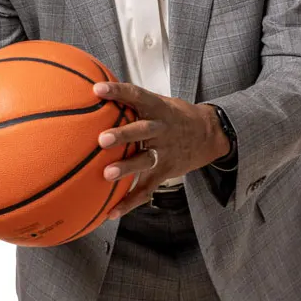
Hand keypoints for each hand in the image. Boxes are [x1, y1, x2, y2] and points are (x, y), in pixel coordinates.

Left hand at [93, 82, 231, 218]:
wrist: (210, 134)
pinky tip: (110, 212)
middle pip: (142, 130)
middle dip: (123, 135)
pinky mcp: (165, 172)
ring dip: (127, 168)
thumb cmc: (173, 115)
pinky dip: (129, 202)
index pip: (136, 95)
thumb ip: (129, 98)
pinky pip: (146, 189)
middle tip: (102, 139)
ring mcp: (165, 152)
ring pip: (145, 161)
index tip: (98, 89)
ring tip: (107, 174)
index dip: (118, 91)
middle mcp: (161, 130)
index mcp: (157, 108)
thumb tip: (90, 88)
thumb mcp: (157, 101)